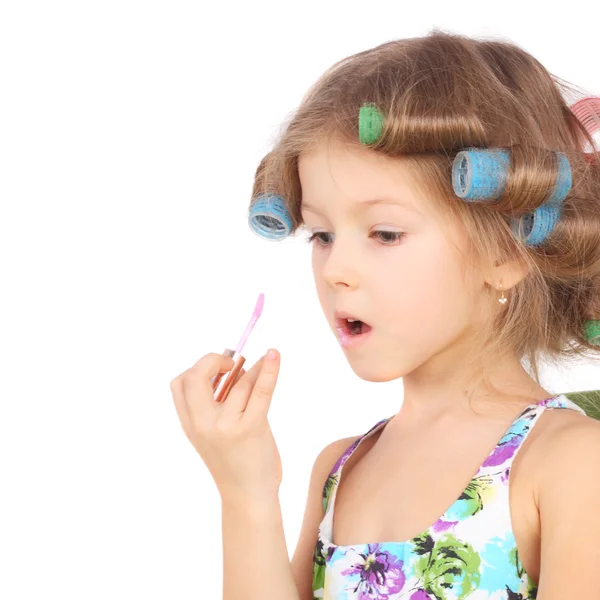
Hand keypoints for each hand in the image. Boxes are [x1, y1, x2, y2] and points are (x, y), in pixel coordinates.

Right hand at [170, 349, 282, 501]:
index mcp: (190, 424)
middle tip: (232, 364)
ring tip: (266, 362)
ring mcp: (226, 426)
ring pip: (238, 383)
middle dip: (213, 360)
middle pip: (196, 376)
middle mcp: (202, 424)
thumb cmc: (236, 462)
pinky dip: (269, 370)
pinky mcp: (251, 428)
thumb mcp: (213, 433)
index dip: (198, 369)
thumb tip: (239, 365)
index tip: (219, 370)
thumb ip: (218, 402)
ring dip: (254, 368)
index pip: (180, 384)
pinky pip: (260, 391)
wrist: (248, 497)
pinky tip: (274, 355)